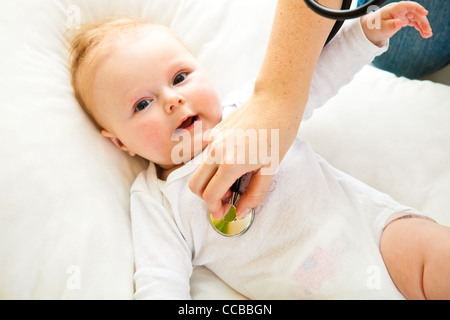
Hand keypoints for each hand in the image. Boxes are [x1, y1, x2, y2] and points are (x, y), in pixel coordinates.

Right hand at [189, 91, 301, 219]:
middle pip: (195, 186)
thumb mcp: (270, 169)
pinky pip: (206, 155)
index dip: (215, 209)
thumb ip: (254, 194)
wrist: (276, 100)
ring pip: (199, 171)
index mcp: (230, 163)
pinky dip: (213, 166)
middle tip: (226, 200)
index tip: (224, 213)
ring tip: (233, 181)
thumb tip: (240, 212)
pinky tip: (234, 161)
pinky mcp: (215, 132)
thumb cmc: (278, 132)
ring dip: (210, 182)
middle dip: (207, 198)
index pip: (209, 196)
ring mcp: (213, 140)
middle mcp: (215, 151)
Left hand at [361, 1, 431, 46]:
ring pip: (416, 18)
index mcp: (394, 9)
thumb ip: (390, 25)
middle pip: (415, 13)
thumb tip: (400, 23)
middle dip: (423, 21)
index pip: (408, 5)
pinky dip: (420, 27)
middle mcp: (400, 10)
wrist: (371, 29)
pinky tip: (424, 34)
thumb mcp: (381, 28)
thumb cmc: (375, 27)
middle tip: (428, 31)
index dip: (417, 8)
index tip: (425, 13)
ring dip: (423, 25)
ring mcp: (403, 15)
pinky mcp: (404, 20)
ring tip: (428, 34)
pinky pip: (414, 22)